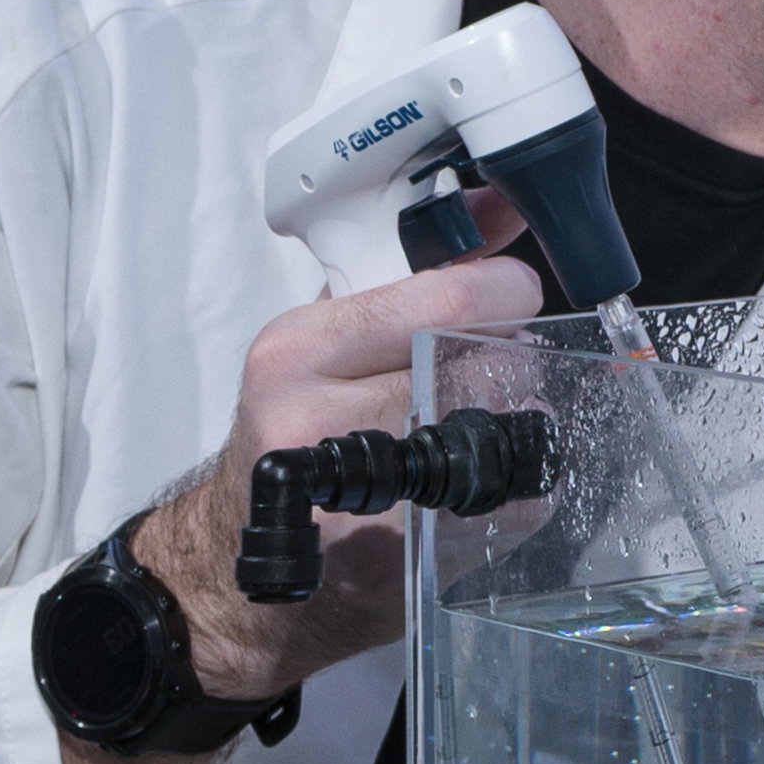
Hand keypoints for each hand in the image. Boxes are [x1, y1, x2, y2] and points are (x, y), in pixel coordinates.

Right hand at [121, 256, 548, 700]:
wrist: (239, 560)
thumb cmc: (298, 430)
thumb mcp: (331, 335)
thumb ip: (416, 268)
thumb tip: (504, 204)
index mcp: (297, 352)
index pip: (448, 300)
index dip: (502, 291)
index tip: (510, 295)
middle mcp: (321, 424)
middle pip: (490, 364)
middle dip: (508, 359)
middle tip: (483, 370)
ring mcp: (367, 499)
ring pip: (514, 426)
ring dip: (518, 418)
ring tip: (473, 424)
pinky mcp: (414, 555)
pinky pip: (523, 493)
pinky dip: (524, 479)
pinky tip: (480, 477)